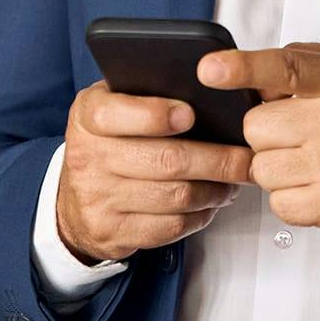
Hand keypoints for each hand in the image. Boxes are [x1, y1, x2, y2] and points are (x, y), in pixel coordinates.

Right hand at [56, 79, 251, 262]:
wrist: (74, 202)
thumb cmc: (109, 142)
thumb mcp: (114, 105)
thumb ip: (147, 93)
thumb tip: (206, 88)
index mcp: (88, 116)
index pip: (116, 113)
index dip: (155, 115)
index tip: (190, 114)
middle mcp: (88, 157)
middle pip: (165, 160)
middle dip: (216, 160)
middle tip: (245, 158)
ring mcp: (98, 198)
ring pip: (175, 197)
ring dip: (215, 190)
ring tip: (234, 180)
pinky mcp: (113, 232)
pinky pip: (169, 227)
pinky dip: (200, 215)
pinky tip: (211, 202)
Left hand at [198, 42, 319, 255]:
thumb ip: (301, 64)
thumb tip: (249, 77)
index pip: (286, 68)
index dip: (243, 68)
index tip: (210, 69)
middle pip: (257, 125)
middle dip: (267, 134)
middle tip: (301, 137)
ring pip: (261, 166)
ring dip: (277, 168)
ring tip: (313, 164)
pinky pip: (276, 201)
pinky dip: (290, 197)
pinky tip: (317, 187)